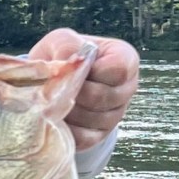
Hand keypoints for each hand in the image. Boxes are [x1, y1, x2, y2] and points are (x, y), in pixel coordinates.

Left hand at [28, 28, 138, 150]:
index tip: (75, 68)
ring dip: (67, 110)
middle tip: (54, 87)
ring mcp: (115, 114)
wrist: (54, 80)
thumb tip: (68, 63)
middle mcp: (126, 88)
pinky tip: (55, 116)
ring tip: (52, 100)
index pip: (118, 69)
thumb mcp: (62, 41)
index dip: (93, 71)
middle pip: (102, 97)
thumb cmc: (62, 56)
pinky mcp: (99, 135)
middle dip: (74, 92)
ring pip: (92, 119)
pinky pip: (83, 137)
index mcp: (124, 59)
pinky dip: (65, 128)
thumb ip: (66, 45)